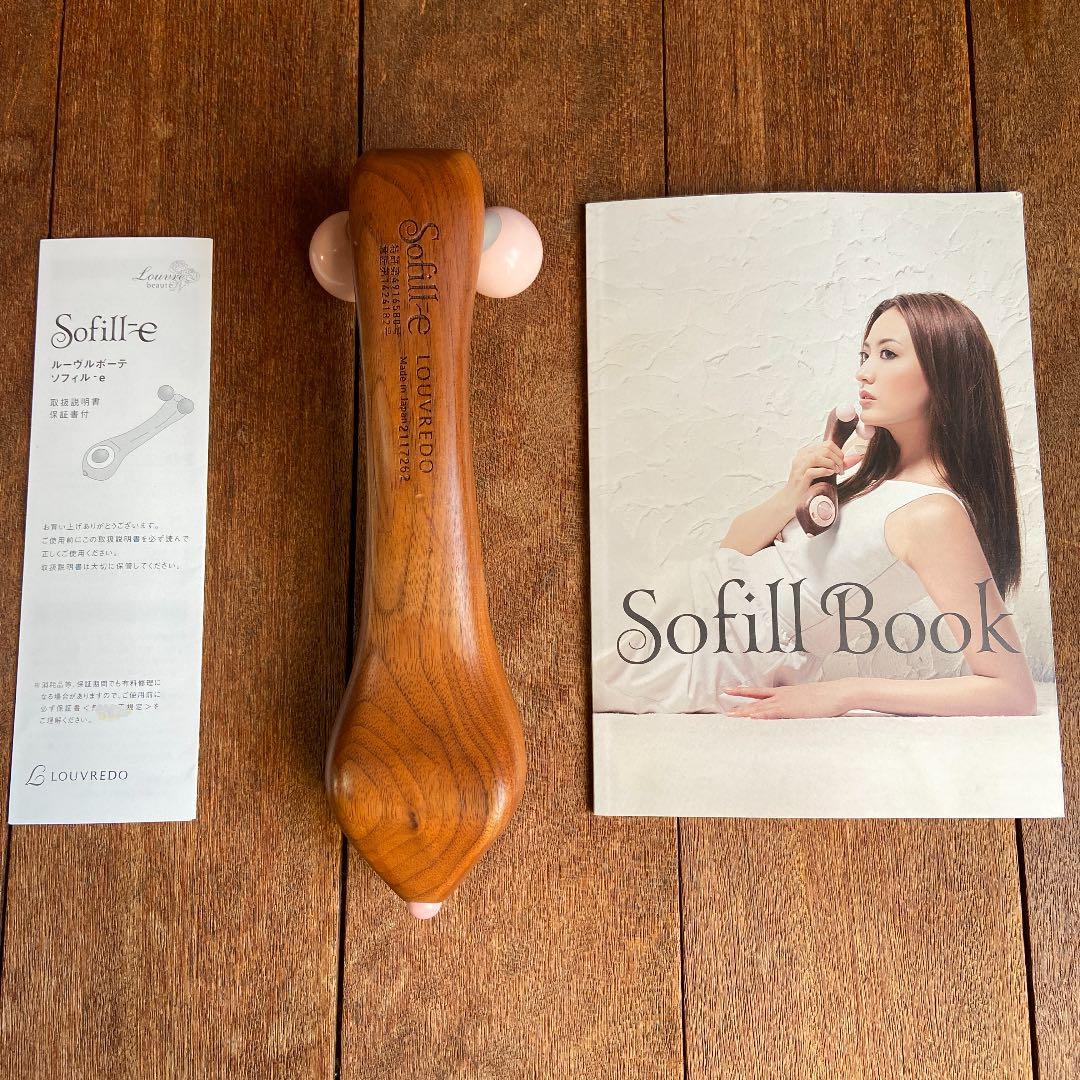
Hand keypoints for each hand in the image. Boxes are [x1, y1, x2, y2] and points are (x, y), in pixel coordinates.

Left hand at [721, 679, 854, 718]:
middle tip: (723, 706)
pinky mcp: (791, 711)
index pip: (759, 692)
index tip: (731, 690)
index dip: (744, 692)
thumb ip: (797, 705)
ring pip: (760, 709)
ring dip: (744, 713)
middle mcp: (781, 696)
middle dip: (738, 704)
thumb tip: (794, 710)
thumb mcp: (807, 700)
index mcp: (784, 692)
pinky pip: (772, 715)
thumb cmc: (827, 698)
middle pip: (755, 701)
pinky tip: (751, 720)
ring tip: (729, 716)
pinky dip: (761, 717)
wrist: (838, 693)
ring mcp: (785, 703)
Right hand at [783, 442, 861, 507]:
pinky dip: (824, 471)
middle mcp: (801, 457)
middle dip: (838, 459)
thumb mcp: (822, 471)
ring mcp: (799, 468)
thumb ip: (837, 464)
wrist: (791, 500)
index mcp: (806, 452)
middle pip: (824, 449)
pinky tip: (829, 474)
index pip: (827, 444)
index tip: (842, 463)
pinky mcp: (799, 478)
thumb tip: (857, 458)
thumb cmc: (807, 485)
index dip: (838, 452)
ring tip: (836, 472)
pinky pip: (812, 471)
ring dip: (832, 464)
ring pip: (818, 457)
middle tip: (841, 470)